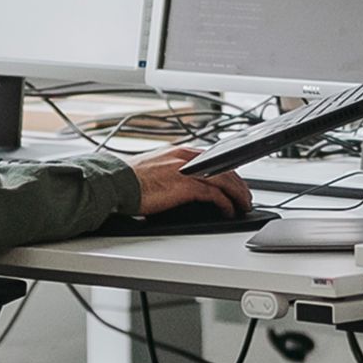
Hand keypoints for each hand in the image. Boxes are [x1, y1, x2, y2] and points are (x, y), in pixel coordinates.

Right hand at [128, 145, 250, 216]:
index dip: (227, 171)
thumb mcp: (155, 169)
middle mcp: (186, 158)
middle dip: (238, 183)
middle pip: (223, 167)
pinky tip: (229, 211)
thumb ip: (172, 173)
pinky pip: (215, 194)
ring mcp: (187, 170)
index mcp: (179, 152)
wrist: (116, 182)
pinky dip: (226, 203)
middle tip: (245, 196)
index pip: (212, 158)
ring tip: (243, 205)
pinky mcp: (186, 186)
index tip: (235, 181)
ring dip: (238, 194)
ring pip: (224, 179)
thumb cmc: (129, 180)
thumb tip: (180, 186)